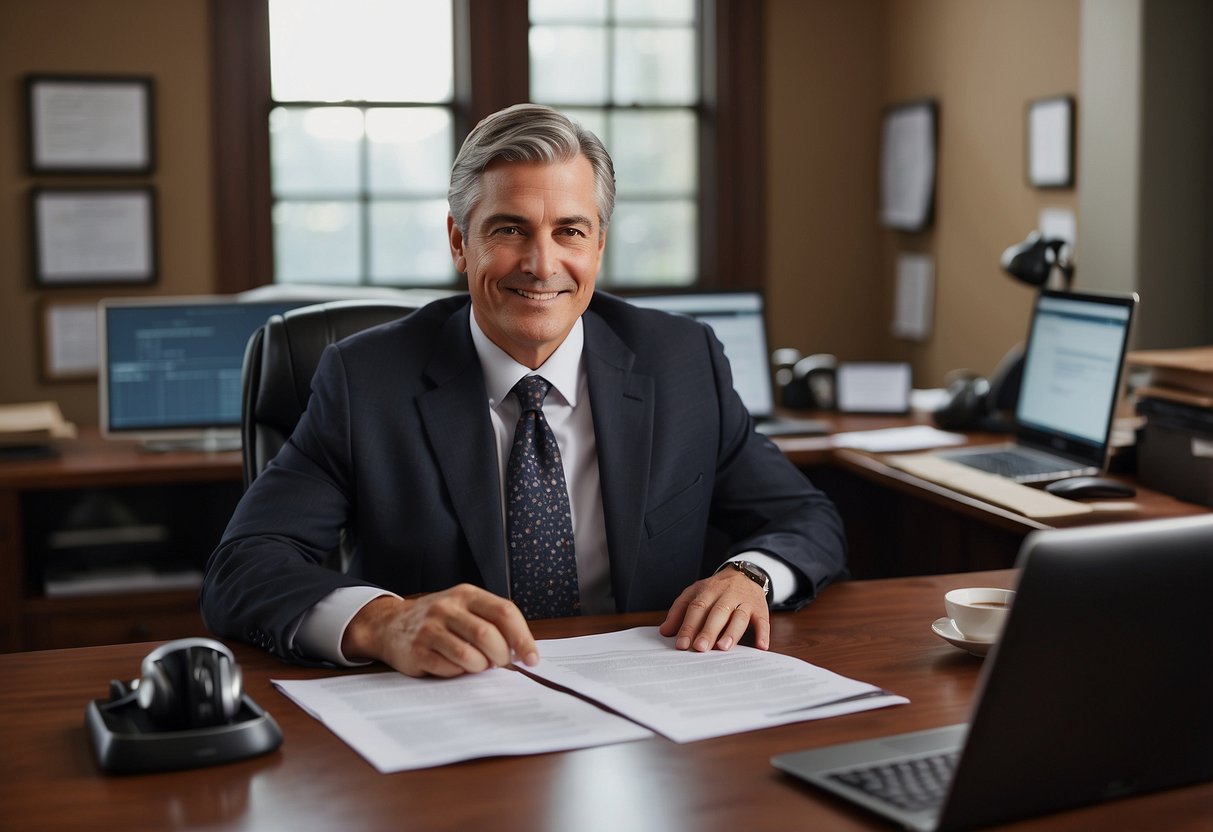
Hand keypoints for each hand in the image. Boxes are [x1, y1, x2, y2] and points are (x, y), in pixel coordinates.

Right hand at [341, 584, 538, 677]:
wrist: (389, 624)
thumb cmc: (437, 620)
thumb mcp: (464, 609)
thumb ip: (492, 623)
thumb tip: (523, 652)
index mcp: (467, 595)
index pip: (504, 612)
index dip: (523, 638)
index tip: (531, 659)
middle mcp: (448, 607)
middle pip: (487, 635)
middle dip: (501, 656)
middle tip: (501, 664)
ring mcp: (430, 628)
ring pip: (468, 655)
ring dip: (480, 667)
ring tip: (478, 665)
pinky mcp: (417, 650)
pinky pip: (448, 668)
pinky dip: (458, 673)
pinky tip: (455, 667)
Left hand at [658, 569, 770, 652]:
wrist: (744, 574)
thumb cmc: (716, 590)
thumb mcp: (694, 593)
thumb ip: (679, 611)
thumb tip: (665, 631)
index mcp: (707, 590)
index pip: (696, 607)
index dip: (688, 626)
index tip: (681, 644)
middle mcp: (726, 594)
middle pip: (717, 612)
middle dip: (708, 630)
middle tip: (700, 648)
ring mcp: (745, 601)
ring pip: (739, 616)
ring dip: (732, 632)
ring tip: (723, 647)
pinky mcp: (761, 608)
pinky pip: (763, 620)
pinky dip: (763, 633)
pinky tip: (761, 646)